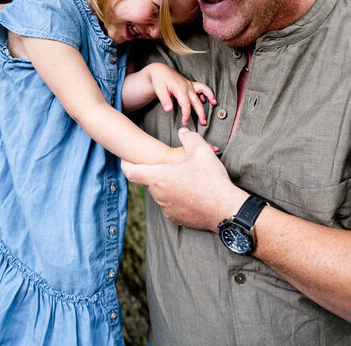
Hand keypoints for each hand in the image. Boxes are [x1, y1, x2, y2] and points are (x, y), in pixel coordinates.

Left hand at [121, 128, 248, 230]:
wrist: (225, 210)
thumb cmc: (211, 180)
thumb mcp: (201, 151)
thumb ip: (189, 137)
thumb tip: (183, 132)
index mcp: (158, 177)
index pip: (130, 171)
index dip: (126, 164)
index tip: (125, 160)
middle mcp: (158, 195)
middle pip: (149, 181)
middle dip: (156, 173)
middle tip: (169, 165)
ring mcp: (167, 209)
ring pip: (162, 194)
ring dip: (169, 185)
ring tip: (186, 178)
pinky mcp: (177, 219)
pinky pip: (172, 205)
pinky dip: (177, 198)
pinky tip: (193, 192)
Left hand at [143, 63, 216, 124]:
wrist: (160, 70)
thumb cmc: (159, 80)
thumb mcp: (158, 90)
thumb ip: (164, 100)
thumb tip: (168, 110)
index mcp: (179, 89)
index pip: (186, 104)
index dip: (186, 114)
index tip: (185, 121)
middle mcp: (187, 86)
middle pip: (196, 101)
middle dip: (201, 112)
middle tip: (203, 122)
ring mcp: (190, 85)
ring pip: (203, 91)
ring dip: (209, 98)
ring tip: (214, 104)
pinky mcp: (190, 84)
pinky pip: (202, 87)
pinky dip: (207, 92)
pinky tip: (208, 99)